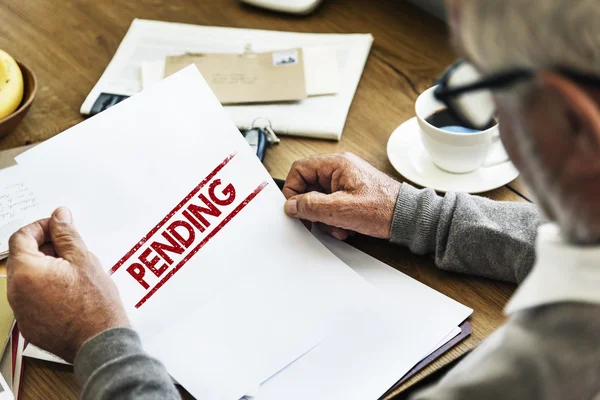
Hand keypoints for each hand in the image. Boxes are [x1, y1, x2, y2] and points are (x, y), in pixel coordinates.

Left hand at [7, 207, 129, 361]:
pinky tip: (70, 291)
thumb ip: (67, 234)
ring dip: (46, 268)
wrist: (100, 342)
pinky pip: (32, 298)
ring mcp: (21, 311)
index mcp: (27, 272)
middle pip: (22, 258)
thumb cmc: (95, 305)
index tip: (58, 228)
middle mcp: (16, 292)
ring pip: (27, 279)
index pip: (21, 237)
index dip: (41, 227)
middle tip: (71, 250)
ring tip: (74, 272)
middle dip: (45, 248)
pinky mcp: (29, 325)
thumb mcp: (84, 260)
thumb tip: (59, 217)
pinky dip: (46, 289)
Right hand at [283, 153, 400, 239]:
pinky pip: (332, 205)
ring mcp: (346, 181)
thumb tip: (291, 205)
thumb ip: (312, 206)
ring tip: (338, 227)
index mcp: (336, 164)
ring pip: (320, 199)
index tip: (294, 208)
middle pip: (309, 186)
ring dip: (325, 217)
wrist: (408, 218)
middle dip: (312, 209)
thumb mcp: (341, 210)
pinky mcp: (352, 194)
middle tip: (318, 222)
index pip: (300, 169)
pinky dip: (335, 219)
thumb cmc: (384, 208)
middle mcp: (340, 169)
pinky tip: (346, 227)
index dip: (293, 189)